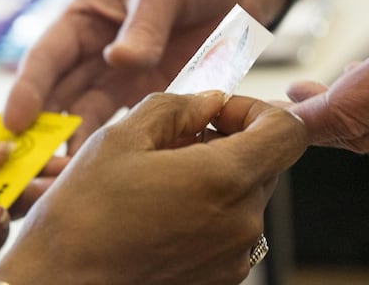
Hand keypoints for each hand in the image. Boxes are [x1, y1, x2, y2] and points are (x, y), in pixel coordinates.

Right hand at [0, 92, 307, 284]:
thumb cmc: (81, 218)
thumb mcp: (120, 139)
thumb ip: (175, 107)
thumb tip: (208, 100)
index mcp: (224, 179)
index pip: (287, 131)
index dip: (257, 111)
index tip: (220, 113)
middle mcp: (242, 222)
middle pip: (265, 163)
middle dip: (229, 142)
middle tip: (177, 142)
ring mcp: (234, 256)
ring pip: (245, 195)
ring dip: (215, 177)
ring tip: (162, 180)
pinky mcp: (221, 278)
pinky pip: (231, 228)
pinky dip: (208, 211)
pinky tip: (163, 211)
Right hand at [3, 0, 290, 150]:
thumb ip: (145, 23)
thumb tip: (119, 62)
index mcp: (89, 18)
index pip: (48, 56)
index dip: (28, 90)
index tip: (15, 124)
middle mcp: (100, 54)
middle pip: (62, 97)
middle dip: (44, 133)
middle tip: (32, 169)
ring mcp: (129, 80)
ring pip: (92, 120)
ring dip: (79, 149)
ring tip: (67, 181)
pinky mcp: (159, 98)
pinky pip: (136, 129)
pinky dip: (124, 151)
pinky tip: (115, 175)